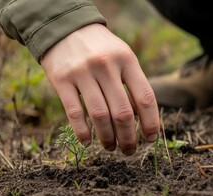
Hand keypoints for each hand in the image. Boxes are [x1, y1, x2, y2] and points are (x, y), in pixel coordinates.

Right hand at [41, 23, 159, 154]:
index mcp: (126, 60)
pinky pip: (74, 113)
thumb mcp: (121, 56)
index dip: (150, 123)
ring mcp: (82, 73)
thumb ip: (132, 83)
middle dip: (128, 138)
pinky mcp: (62, 80)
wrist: (64, 28)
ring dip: (107, 138)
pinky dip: (82, 132)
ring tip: (110, 147)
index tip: (149, 139)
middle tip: (128, 150)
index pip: (145, 98)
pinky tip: (87, 142)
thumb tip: (140, 118)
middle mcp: (106, 66)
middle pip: (122, 112)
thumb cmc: (99, 48)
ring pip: (100, 116)